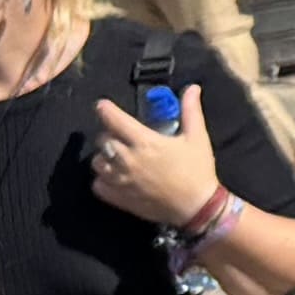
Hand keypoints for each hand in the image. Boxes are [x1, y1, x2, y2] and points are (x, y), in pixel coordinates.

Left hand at [85, 98, 223, 236]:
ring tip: (116, 155)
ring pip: (97, 162)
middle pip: (102, 140)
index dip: (105, 109)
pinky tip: (114, 176)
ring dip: (104, 156)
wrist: (196, 207)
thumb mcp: (197, 137)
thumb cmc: (197, 169)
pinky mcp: (119, 198)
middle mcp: (127, 160)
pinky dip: (102, 178)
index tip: (102, 105)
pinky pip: (98, 184)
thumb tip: (192, 87)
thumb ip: (191, 110)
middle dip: (108, 133)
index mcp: (145, 142)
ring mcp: (120, 180)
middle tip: (120, 134)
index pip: (114, 120)